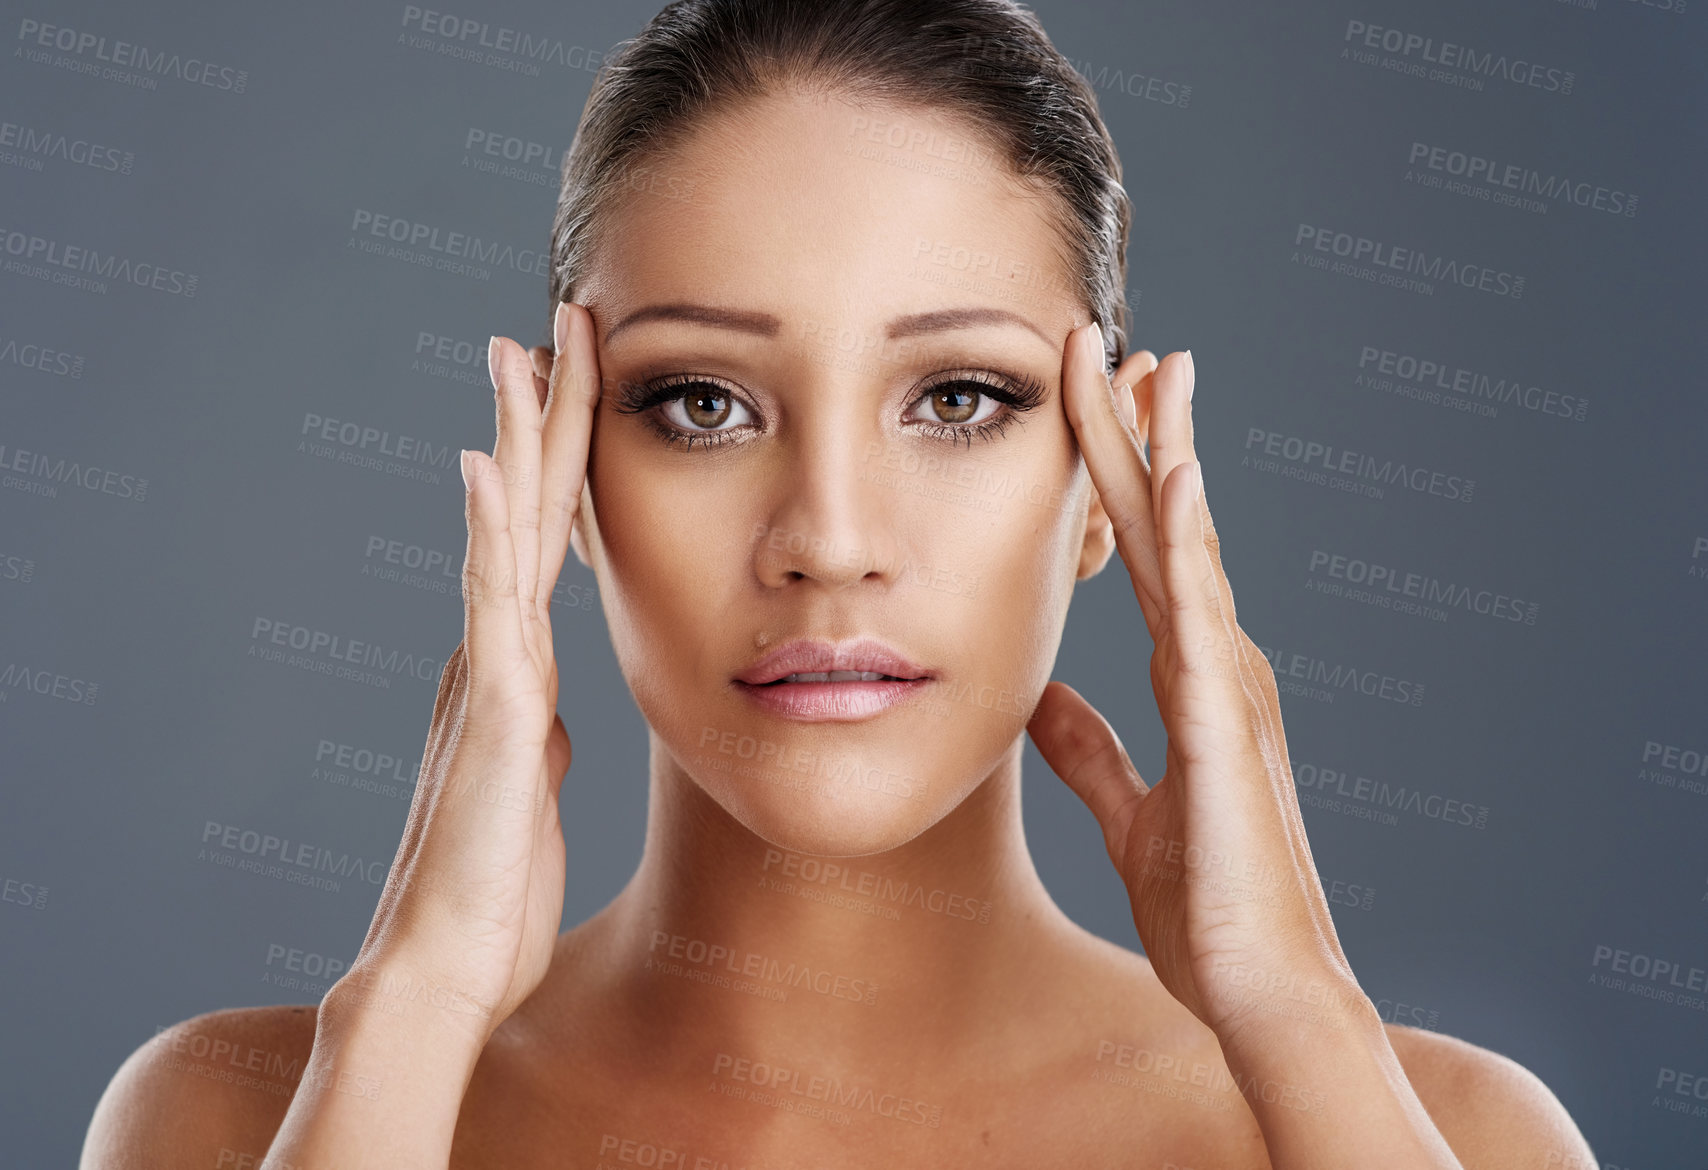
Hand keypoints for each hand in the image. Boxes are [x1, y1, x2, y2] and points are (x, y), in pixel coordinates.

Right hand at [335, 302, 599, 1043]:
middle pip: (527, 510)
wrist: (448, 965)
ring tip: (520, 351)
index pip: (548, 538)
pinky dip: (486, 532)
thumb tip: (555, 712)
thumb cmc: (490, 889)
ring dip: (517, 440)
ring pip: (506, 534)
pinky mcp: (492, 710)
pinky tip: (485, 464)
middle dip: (543, 414)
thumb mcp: (530, 791)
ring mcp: (490, 673)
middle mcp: (498, 651)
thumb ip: (538, 736)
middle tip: (553, 323)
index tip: (577, 383)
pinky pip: (492, 605)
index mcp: (518, 666)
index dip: (564, 460)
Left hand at [1027, 325, 1363, 1047]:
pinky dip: (1190, 547)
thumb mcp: (1128, 810)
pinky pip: (1199, 621)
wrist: (1261, 987)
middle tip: (1122, 340)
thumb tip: (1046, 697)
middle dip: (1142, 430)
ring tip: (1149, 367)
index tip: (1105, 399)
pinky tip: (1178, 481)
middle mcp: (1214, 663)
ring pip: (1186, 548)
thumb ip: (1091, 749)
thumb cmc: (1210, 905)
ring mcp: (1226, 688)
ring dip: (1165, 454)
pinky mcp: (1224, 728)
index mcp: (1191, 676)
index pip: (1148, 551)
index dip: (1124, 474)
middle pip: (1168, 524)